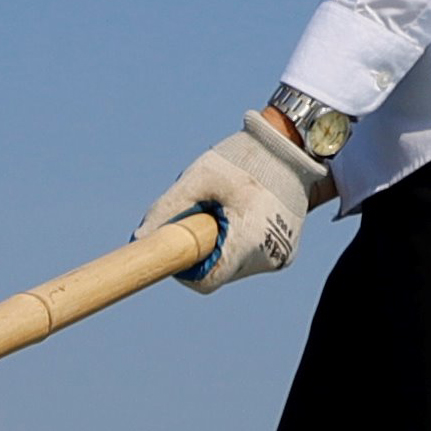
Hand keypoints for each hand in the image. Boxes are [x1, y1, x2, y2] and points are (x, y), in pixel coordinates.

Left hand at [140, 116, 324, 288]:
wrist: (291, 149)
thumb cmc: (241, 160)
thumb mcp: (198, 178)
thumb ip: (167, 209)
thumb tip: (139, 238)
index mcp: (248, 240)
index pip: (206, 281)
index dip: (186, 267)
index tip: (180, 245)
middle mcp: (268, 257)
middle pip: (220, 273)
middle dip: (206, 251)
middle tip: (208, 215)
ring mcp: (280, 257)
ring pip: (235, 267)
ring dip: (224, 247)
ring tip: (231, 210)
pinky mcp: (286, 253)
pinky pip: (253, 258)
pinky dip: (241, 243)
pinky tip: (246, 214)